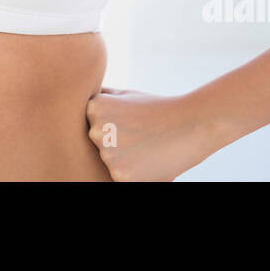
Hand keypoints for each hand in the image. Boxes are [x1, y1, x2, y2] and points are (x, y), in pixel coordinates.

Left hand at [85, 86, 221, 181]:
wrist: (190, 125)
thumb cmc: (157, 109)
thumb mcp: (125, 95)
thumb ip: (100, 99)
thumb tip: (79, 98)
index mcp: (94, 108)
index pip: (92, 123)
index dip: (114, 122)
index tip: (131, 117)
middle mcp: (95, 131)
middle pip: (99, 142)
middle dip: (116, 139)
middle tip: (140, 131)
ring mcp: (107, 154)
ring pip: (109, 159)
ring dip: (124, 156)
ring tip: (145, 143)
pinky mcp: (120, 175)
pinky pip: (120, 175)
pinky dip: (133, 169)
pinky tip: (147, 157)